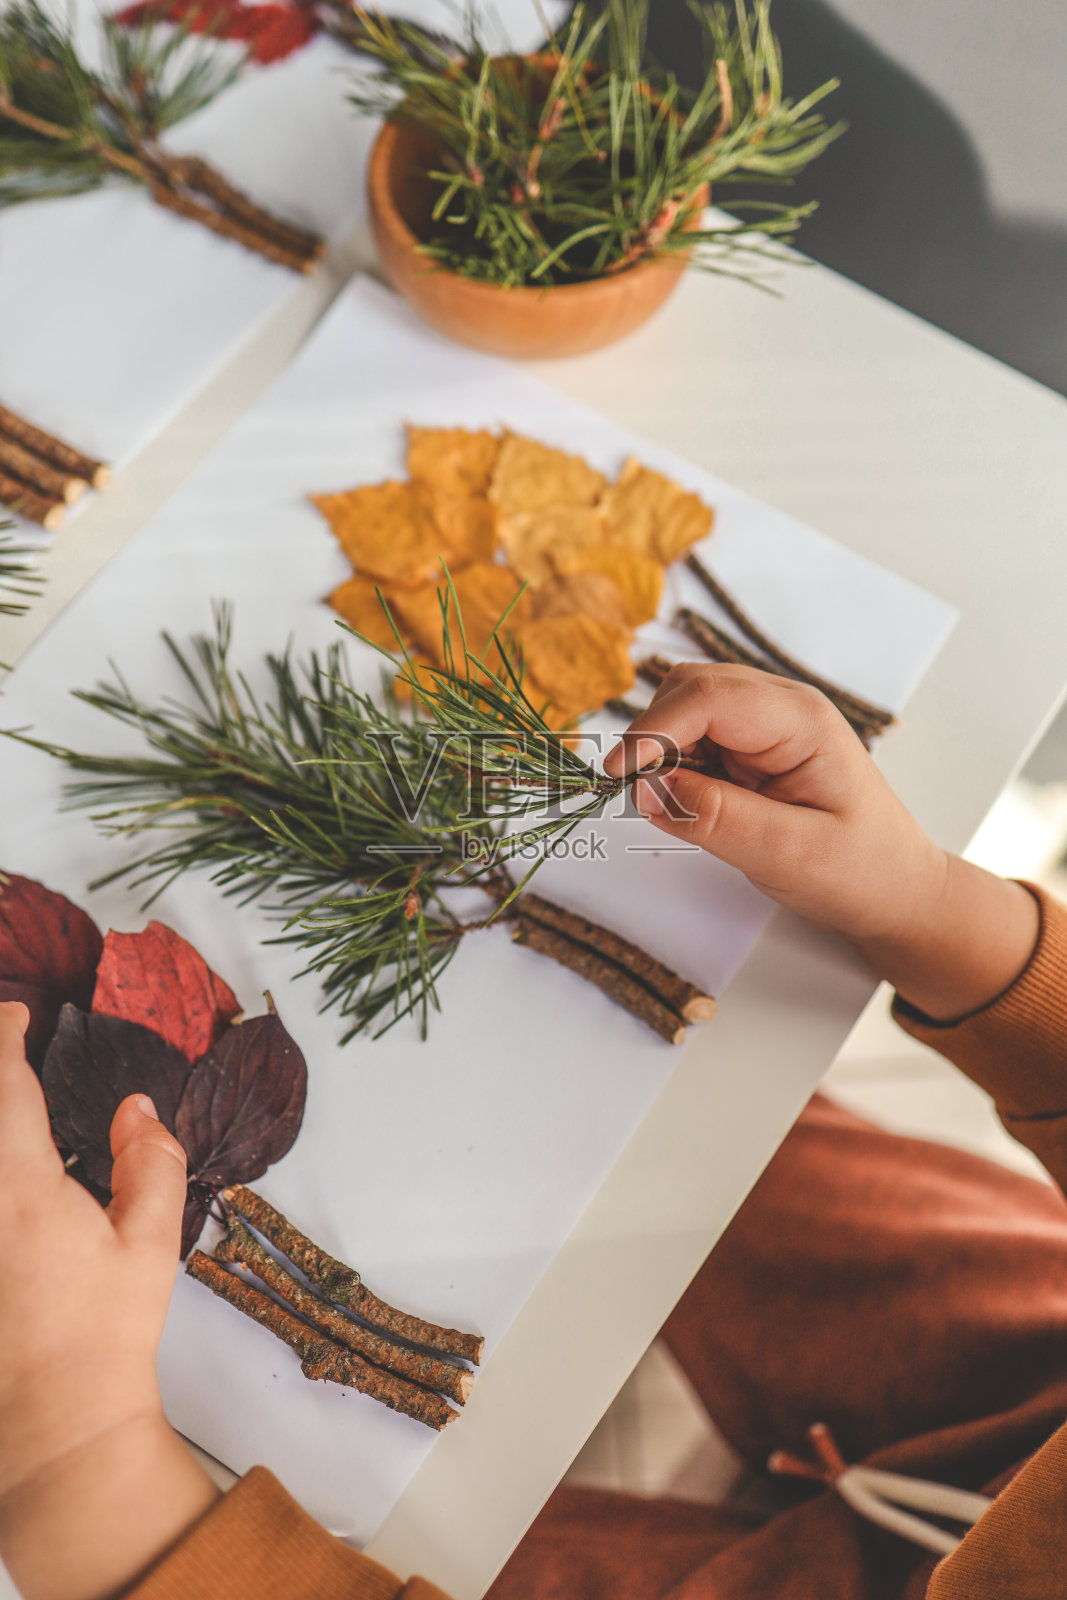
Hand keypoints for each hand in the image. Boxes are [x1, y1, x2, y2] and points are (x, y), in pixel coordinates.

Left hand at [0, 1002, 218, 1599]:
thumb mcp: (150, 1244)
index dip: (6, 1036)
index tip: (18, 1014)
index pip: (5, 1086)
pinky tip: (12, 1172)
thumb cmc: (104, 1337)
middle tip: (6, 1048)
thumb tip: (136, 1110)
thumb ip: (150, 1162)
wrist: (55, 1422)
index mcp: (23, 1191)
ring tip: (14, 1112)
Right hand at [605, 664, 1038, 1019]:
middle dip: (652, 736)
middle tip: (636, 796)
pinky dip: (670, 769)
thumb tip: (645, 790)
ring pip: (682, 712)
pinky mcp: (747, 752)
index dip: (654, 729)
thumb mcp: (790, 854)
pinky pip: (690, 742)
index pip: (709, 696)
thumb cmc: (860, 871)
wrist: (893, 891)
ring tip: (667, 807)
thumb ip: (717, 818)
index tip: (618, 776)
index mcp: (800, 720)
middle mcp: (779, 710)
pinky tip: (684, 805)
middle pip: (689, 689)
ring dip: (659, 754)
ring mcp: (762, 728)